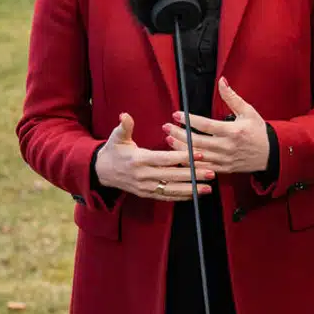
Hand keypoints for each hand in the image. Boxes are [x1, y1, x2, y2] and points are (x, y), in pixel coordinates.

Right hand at [95, 113, 212, 200]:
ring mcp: (145, 187)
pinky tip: (195, 194)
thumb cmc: (113, 151)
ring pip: (172, 189)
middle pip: (172, 175)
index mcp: (139, 159)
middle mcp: (143, 175)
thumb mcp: (116, 137)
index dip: (182, 157)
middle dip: (193, 175)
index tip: (199, 155)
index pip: (164, 159)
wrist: (102, 172)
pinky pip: (166, 197)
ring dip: (191, 189)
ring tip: (208, 187)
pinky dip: (181, 196)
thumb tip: (125, 116)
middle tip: (211, 172)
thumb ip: (124, 126)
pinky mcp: (147, 194)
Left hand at [164, 78, 270, 174]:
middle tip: (166, 126)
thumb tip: (221, 81)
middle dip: (179, 133)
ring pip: (198, 156)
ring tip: (169, 138)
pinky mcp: (223, 169)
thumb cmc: (259, 132)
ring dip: (180, 148)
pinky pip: (203, 168)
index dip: (189, 120)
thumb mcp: (248, 111)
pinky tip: (179, 156)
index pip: (206, 126)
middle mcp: (227, 147)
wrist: (271, 155)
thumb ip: (232, 97)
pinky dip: (190, 163)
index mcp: (233, 131)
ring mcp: (224, 160)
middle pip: (197, 142)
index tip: (177, 114)